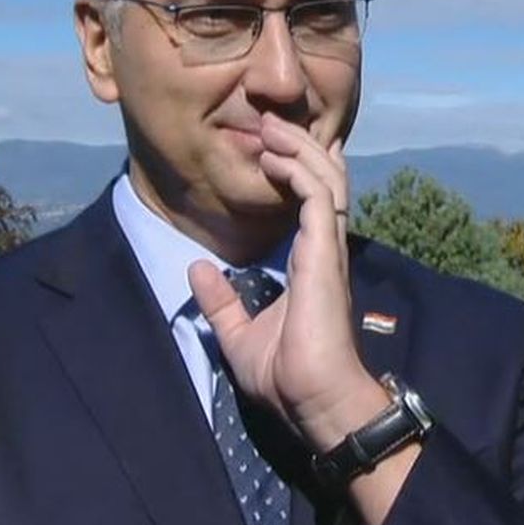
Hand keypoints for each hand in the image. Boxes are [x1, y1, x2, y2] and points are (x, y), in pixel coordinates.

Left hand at [189, 113, 386, 448]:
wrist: (313, 400)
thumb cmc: (286, 376)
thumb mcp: (238, 334)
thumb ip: (221, 302)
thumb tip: (196, 270)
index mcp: (309, 263)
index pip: (312, 201)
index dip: (297, 169)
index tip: (271, 147)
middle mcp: (323, 249)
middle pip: (323, 179)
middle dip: (297, 146)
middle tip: (268, 123)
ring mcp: (327, 249)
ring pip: (326, 179)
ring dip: (298, 148)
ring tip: (271, 127)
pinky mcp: (325, 254)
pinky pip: (318, 197)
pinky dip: (299, 171)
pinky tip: (275, 158)